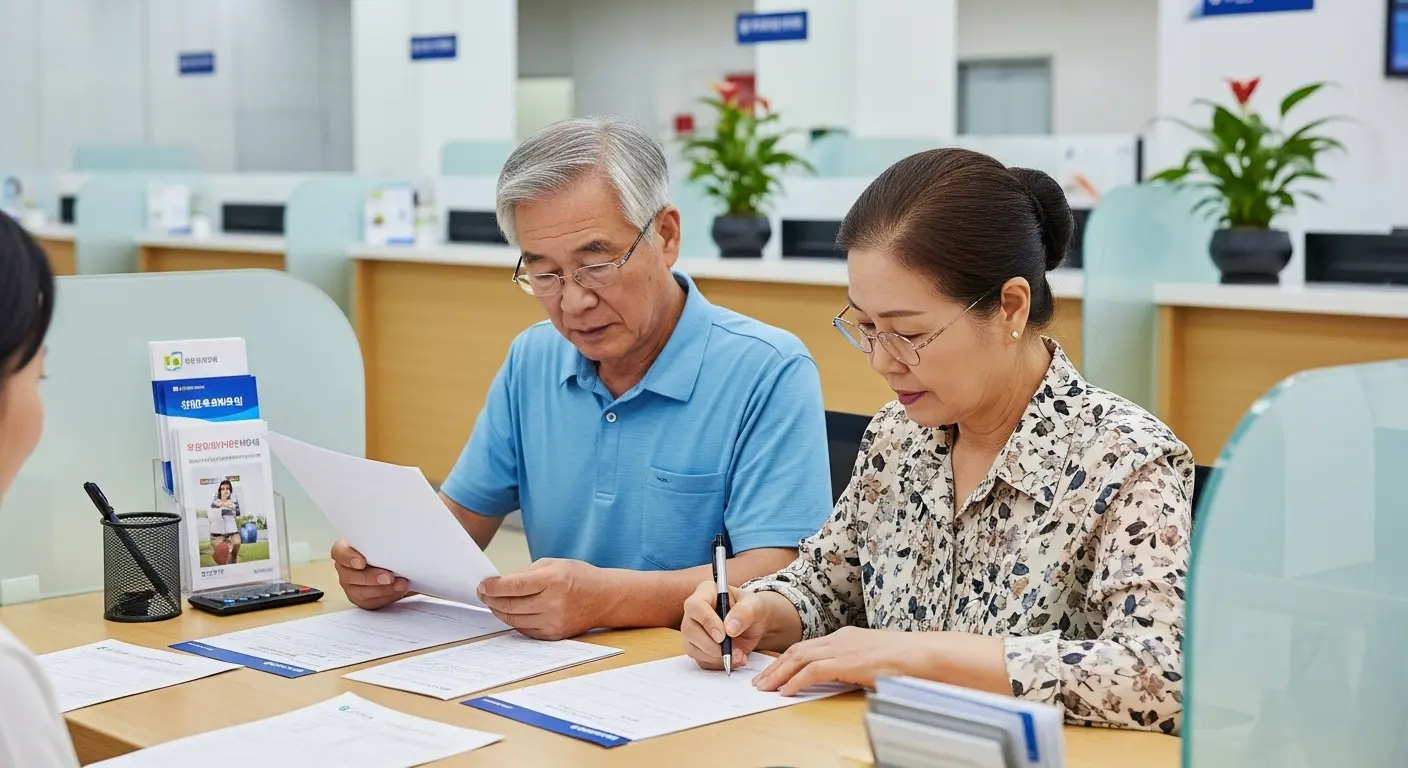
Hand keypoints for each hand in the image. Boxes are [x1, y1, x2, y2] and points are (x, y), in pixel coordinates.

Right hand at [331, 539, 408, 609]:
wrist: (395, 566)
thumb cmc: (386, 550)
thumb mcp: (383, 543)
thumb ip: (383, 544)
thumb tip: (397, 542)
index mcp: (346, 550)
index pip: (339, 552)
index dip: (348, 558)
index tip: (362, 562)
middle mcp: (345, 569)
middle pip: (349, 576)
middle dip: (371, 578)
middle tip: (389, 577)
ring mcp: (351, 586)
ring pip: (360, 592)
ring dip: (382, 589)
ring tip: (400, 585)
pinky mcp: (361, 599)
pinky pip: (370, 602)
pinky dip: (386, 597)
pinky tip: (397, 591)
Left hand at [477, 558, 614, 639]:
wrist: (605, 598)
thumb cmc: (579, 577)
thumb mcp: (554, 564)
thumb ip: (526, 573)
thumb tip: (500, 583)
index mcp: (553, 580)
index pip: (514, 586)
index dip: (493, 587)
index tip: (482, 585)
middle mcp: (554, 603)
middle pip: (511, 606)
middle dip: (491, 600)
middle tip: (483, 594)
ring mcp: (554, 621)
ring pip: (515, 620)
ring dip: (499, 611)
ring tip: (494, 603)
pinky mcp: (554, 634)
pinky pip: (525, 630)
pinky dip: (514, 621)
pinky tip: (511, 613)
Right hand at [682, 581, 767, 670]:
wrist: (755, 625)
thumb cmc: (753, 609)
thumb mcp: (756, 605)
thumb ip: (745, 612)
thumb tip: (730, 627)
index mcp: (706, 593)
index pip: (695, 606)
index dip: (707, 622)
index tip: (723, 636)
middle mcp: (695, 612)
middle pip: (690, 630)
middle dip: (711, 645)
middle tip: (733, 652)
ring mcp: (693, 631)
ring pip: (693, 648)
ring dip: (716, 657)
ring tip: (739, 655)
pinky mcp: (698, 648)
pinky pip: (701, 660)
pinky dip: (718, 664)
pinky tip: (735, 659)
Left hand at [752, 626, 935, 695]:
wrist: (921, 654)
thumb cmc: (904, 659)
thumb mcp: (871, 658)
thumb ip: (853, 664)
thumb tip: (842, 677)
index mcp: (845, 636)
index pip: (807, 646)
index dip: (786, 659)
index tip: (773, 671)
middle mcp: (839, 638)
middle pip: (797, 650)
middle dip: (775, 666)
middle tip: (760, 681)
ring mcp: (842, 648)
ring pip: (799, 658)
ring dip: (778, 674)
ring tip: (765, 688)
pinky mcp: (847, 662)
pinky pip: (813, 671)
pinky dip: (796, 680)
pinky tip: (786, 691)